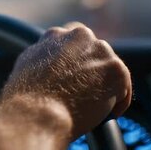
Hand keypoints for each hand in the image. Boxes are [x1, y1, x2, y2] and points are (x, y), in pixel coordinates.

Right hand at [0, 22, 131, 137]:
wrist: (36, 113)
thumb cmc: (25, 98)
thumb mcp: (26, 66)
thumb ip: (42, 57)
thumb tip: (49, 64)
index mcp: (56, 34)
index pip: (75, 43)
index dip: (76, 63)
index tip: (74, 79)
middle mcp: (79, 36)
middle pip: (96, 54)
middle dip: (93, 74)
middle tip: (85, 96)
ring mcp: (100, 51)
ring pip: (110, 71)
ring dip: (105, 88)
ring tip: (94, 108)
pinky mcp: (116, 71)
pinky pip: (124, 88)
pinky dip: (118, 102)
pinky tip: (106, 115)